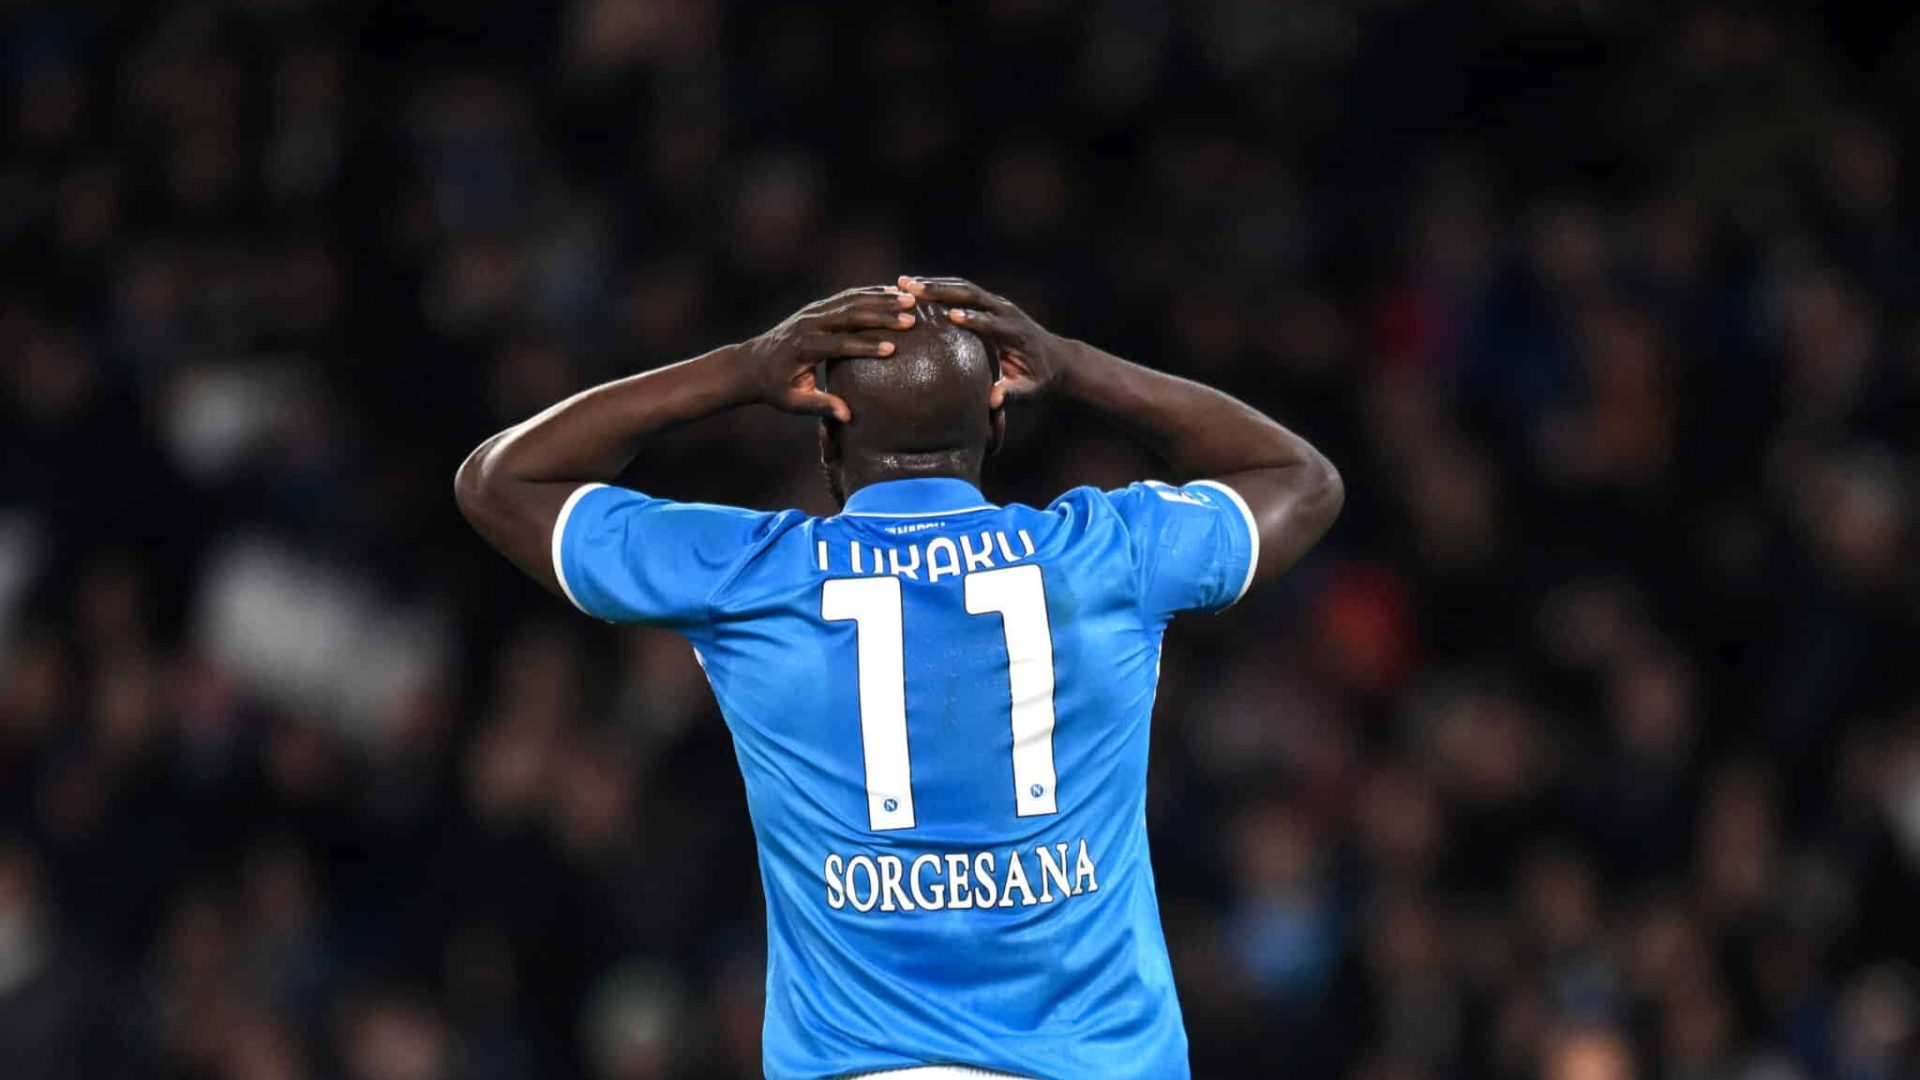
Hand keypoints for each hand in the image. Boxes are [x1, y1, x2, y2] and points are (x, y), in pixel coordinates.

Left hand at [736, 286, 916, 420]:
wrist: (751, 364)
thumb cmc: (774, 388)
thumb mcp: (793, 402)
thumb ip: (820, 405)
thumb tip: (847, 415)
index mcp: (804, 348)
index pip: (839, 344)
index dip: (866, 346)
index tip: (892, 348)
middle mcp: (809, 324)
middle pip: (850, 315)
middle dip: (882, 315)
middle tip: (911, 317)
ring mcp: (813, 312)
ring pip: (851, 300)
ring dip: (882, 298)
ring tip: (911, 299)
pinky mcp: (818, 308)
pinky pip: (847, 296)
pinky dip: (871, 293)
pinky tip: (893, 292)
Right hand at [898, 275, 1066, 407]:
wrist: (1056, 358)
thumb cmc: (1040, 379)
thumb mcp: (1030, 391)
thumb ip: (1012, 394)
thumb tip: (993, 401)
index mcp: (1016, 333)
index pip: (992, 323)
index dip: (974, 319)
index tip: (950, 316)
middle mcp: (1006, 312)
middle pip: (972, 295)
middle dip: (941, 291)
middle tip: (911, 289)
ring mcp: (997, 304)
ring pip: (964, 287)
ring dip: (934, 284)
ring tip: (903, 283)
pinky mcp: (990, 303)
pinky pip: (962, 290)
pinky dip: (939, 286)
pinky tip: (915, 288)